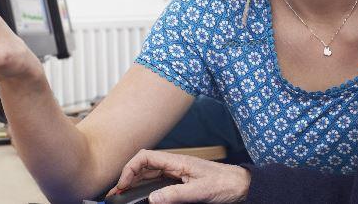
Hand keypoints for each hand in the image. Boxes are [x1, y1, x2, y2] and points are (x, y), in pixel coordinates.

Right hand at [107, 150, 250, 203]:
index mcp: (177, 161)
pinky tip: (141, 195)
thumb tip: (153, 199)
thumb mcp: (200, 191)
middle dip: (127, 178)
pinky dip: (145, 187)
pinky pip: (157, 182)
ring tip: (123, 195)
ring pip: (149, 174)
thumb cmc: (226, 184)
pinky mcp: (180, 181)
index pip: (145, 157)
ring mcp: (177, 173)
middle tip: (116, 194)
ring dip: (134, 183)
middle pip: (143, 166)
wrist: (241, 186)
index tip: (122, 185)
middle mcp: (175, 165)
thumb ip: (176, 195)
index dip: (130, 168)